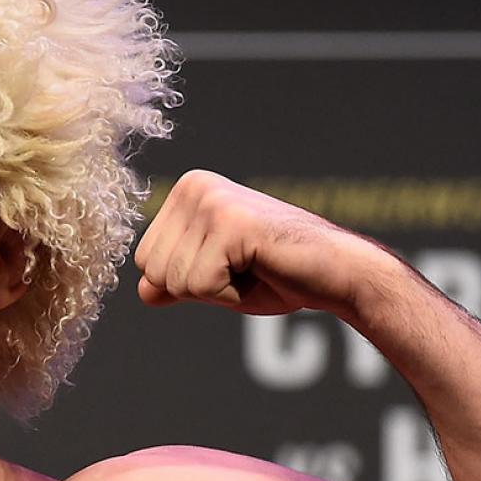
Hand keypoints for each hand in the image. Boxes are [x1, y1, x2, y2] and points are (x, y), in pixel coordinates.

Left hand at [133, 170, 383, 318]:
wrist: (337, 272)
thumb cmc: (280, 275)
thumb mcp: (214, 279)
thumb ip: (176, 281)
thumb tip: (143, 292)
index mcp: (186, 192)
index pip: (145, 260)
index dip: (188, 282)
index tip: (230, 267)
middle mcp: (194, 186)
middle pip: (153, 271)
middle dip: (198, 288)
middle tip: (244, 270)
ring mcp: (211, 200)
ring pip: (175, 281)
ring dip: (218, 292)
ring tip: (255, 268)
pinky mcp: (230, 222)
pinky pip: (201, 285)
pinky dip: (232, 294)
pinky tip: (262, 270)